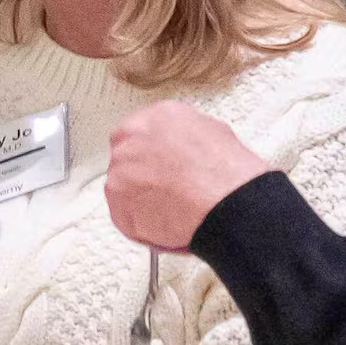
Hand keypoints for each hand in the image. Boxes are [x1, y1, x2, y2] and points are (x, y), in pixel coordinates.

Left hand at [103, 102, 277, 252]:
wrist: (227, 201)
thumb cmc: (228, 172)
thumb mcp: (212, 133)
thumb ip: (184, 137)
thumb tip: (183, 149)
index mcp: (156, 117)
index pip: (136, 134)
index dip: (147, 156)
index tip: (157, 170)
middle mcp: (131, 139)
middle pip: (126, 161)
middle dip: (141, 178)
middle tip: (165, 194)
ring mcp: (120, 171)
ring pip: (123, 190)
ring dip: (141, 203)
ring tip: (172, 214)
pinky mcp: (117, 202)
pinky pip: (125, 218)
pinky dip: (142, 227)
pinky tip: (167, 227)